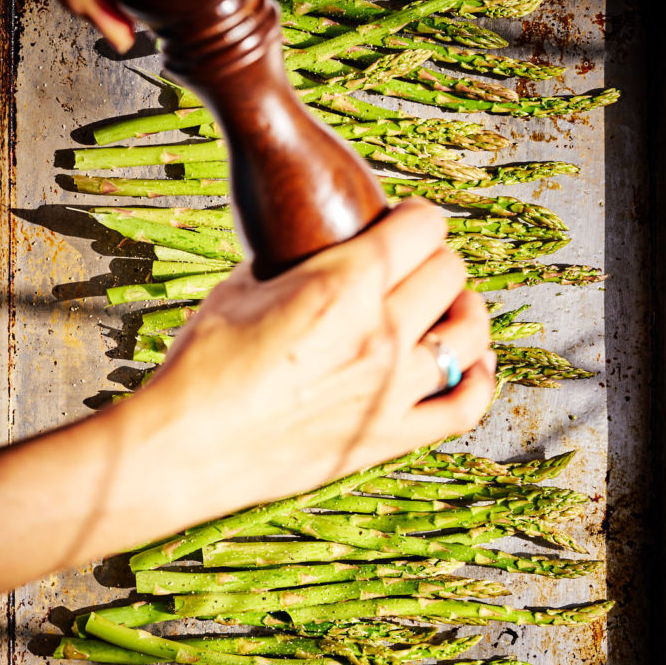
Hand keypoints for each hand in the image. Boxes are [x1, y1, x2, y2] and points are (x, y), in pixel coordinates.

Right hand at [125, 198, 494, 530]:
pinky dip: (478, 380)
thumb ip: (294, 265)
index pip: (423, 226)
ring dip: (464, 312)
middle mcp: (379, 333)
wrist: (187, 447)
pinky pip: (464, 406)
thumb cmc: (204, 367)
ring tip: (451, 309)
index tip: (406, 223)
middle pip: (449, 273)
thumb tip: (313, 255)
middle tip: (417, 268)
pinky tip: (472, 365)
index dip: (417, 217)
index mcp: (343, 284)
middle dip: (435, 260)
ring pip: (469, 333)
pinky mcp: (388, 436)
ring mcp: (391, 389)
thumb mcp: (241, 289)